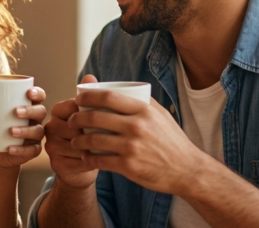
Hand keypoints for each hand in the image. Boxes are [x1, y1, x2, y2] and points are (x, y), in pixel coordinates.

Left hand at [0, 86, 47, 168]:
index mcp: (28, 104)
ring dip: (26, 130)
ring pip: (38, 131)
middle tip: (16, 111)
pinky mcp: (31, 150)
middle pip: (40, 112)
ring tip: (11, 131)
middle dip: (30, 110)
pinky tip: (10, 148)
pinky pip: (32, 150)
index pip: (39, 95)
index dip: (37, 93)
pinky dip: (21, 150)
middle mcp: (35, 118)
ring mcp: (35, 135)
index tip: (28, 92)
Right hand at [42, 75, 99, 188]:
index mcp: (58, 111)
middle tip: (107, 135)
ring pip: (75, 145)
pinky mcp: (56, 163)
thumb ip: (90, 96)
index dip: (84, 112)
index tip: (98, 117)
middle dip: (90, 131)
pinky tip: (98, 160)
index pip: (69, 107)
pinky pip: (75, 161)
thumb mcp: (91, 115)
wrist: (86, 164)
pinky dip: (90, 162)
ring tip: (105, 148)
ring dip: (92, 148)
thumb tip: (90, 76)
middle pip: (72, 126)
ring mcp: (51, 146)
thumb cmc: (90, 135)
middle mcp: (50, 127)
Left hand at [68, 85, 202, 193]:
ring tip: (74, 140)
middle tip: (71, 120)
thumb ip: (143, 102)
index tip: (78, 98)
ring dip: (78, 140)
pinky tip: (85, 158)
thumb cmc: (172, 141)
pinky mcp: (128, 166)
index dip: (88, 96)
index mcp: (143, 110)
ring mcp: (131, 147)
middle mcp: (136, 126)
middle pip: (95, 117)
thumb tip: (122, 88)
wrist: (187, 170)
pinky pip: (100, 161)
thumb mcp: (161, 115)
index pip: (108, 97)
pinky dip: (88, 159)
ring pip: (93, 140)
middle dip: (76, 118)